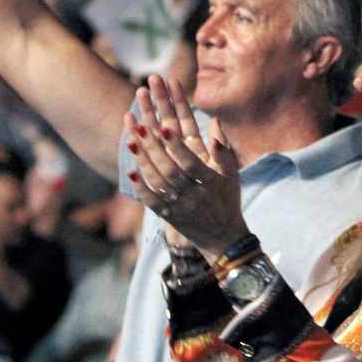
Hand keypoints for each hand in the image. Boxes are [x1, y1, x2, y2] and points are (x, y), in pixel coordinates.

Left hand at [124, 75, 247, 258]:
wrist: (223, 239)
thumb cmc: (228, 200)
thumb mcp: (231, 176)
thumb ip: (222, 152)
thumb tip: (215, 123)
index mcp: (210, 183)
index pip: (190, 162)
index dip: (177, 146)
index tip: (164, 127)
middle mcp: (194, 196)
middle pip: (170, 170)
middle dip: (153, 148)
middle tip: (138, 126)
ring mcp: (179, 207)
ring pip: (158, 183)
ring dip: (143, 162)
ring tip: (130, 141)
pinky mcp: (169, 216)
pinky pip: (152, 202)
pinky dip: (141, 187)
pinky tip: (130, 171)